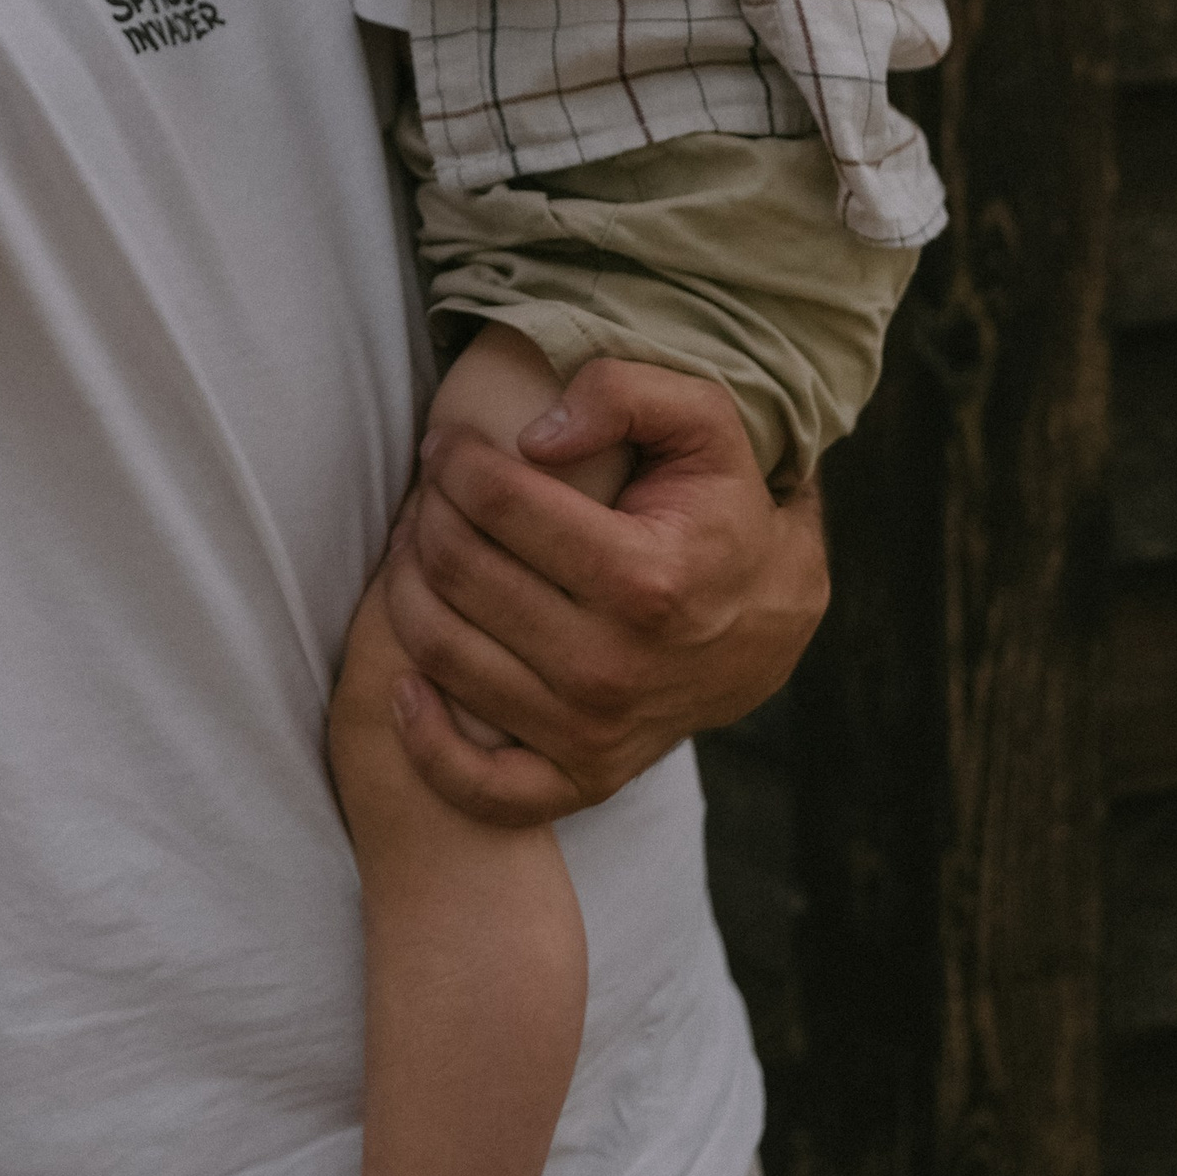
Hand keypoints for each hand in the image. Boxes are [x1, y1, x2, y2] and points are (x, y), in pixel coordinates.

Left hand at [377, 362, 828, 824]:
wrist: (772, 625)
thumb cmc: (724, 510)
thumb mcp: (707, 426)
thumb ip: (627, 393)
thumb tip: (534, 435)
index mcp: (646, 579)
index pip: (496, 501)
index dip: (454, 458)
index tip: (448, 444)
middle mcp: (613, 667)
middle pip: (455, 568)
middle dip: (427, 510)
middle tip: (434, 491)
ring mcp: (593, 733)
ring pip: (438, 650)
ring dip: (404, 586)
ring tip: (422, 549)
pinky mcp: (579, 779)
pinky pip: (472, 782)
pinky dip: (421, 734)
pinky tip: (407, 683)